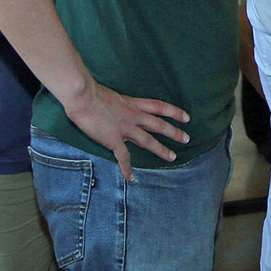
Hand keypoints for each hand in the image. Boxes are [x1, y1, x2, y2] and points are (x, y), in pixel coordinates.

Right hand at [63, 81, 190, 180]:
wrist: (83, 98)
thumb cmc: (91, 92)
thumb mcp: (112, 95)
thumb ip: (118, 103)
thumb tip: (115, 106)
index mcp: (133, 104)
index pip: (159, 107)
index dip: (174, 112)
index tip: (186, 117)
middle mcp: (133, 116)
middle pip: (158, 125)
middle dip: (174, 132)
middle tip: (187, 138)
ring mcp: (125, 129)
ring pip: (148, 141)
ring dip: (161, 150)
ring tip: (172, 157)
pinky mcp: (113, 140)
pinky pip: (123, 157)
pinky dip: (127, 169)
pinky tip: (131, 178)